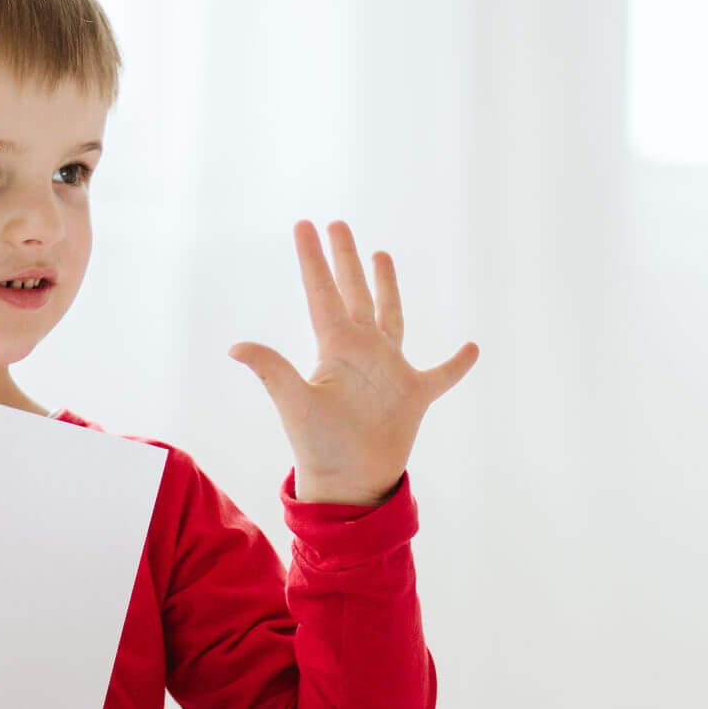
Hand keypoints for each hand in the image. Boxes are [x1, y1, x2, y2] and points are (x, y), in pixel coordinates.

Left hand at [229, 220, 479, 505]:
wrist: (351, 483)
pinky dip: (457, 363)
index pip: (322, 293)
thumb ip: (273, 370)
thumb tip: (235, 347)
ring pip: (390, 316)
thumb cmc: (320, 446)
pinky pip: (441, 374)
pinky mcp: (414, 394)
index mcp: (335, 347)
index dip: (313, 259)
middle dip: (345, 259)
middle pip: (353, 293)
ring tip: (381, 255)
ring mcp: (389, 370)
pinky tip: (472, 348)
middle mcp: (361, 351)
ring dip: (386, 286)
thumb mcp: (295, 403)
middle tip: (338, 224)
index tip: (305, 225)